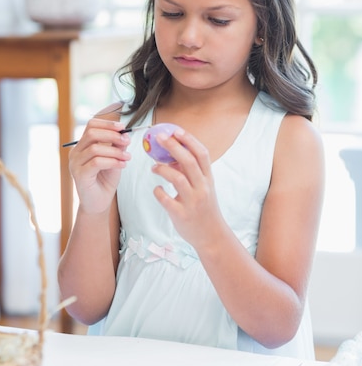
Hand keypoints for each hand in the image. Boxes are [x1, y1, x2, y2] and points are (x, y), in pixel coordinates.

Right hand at [69, 118, 130, 213]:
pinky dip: (112, 161)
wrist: (98, 203)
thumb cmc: (105, 180)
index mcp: (82, 146)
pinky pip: (97, 162)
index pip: (91, 125)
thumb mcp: (113, 158)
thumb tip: (124, 133)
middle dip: (112, 135)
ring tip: (127, 157)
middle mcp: (76, 153)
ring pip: (95, 148)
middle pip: (92, 133)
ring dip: (115, 151)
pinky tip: (122, 165)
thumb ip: (116, 146)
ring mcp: (75, 164)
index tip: (122, 127)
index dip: (107, 124)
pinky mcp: (79, 175)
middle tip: (127, 141)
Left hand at [151, 129, 223, 248]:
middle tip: (159, 138)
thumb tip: (172, 156)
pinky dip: (158, 191)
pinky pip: (166, 199)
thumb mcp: (203, 188)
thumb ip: (190, 172)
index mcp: (208, 179)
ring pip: (177, 178)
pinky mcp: (181, 215)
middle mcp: (202, 188)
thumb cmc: (204, 208)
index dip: (189, 140)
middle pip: (188, 162)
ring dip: (162, 169)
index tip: (176, 130)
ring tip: (154, 167)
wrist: (212, 236)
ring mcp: (193, 202)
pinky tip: (157, 189)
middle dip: (173, 147)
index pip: (202, 154)